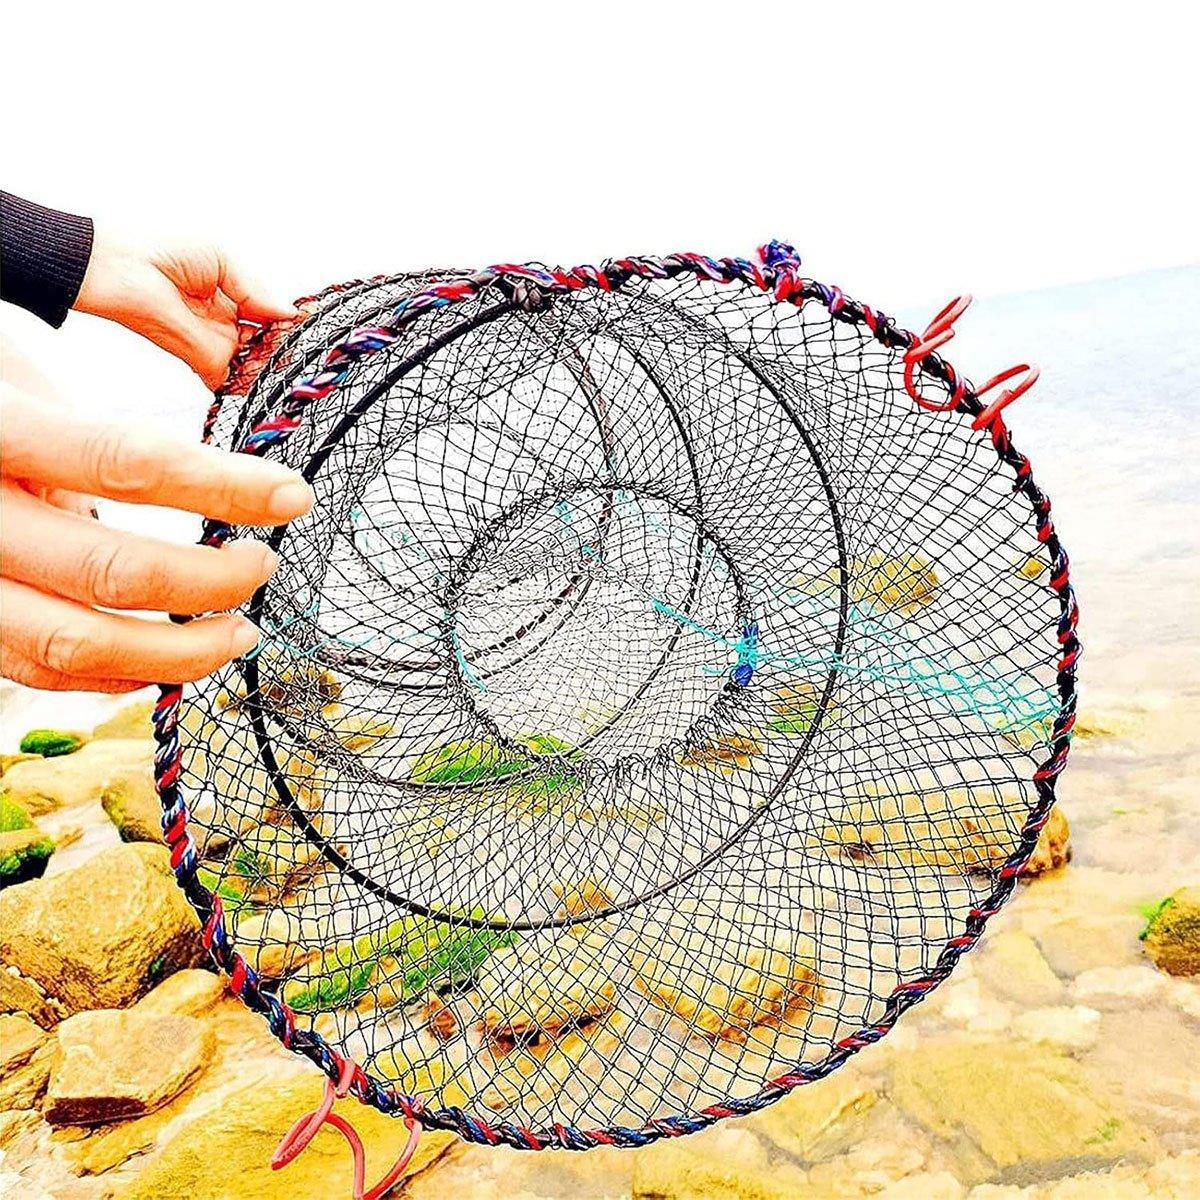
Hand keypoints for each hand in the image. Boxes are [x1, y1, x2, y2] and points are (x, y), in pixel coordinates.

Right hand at [0, 384, 313, 692]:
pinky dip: (118, 675)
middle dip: (212, 578)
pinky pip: (39, 670)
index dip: (225, 484)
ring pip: (77, 644)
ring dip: (179, 651)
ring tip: (240, 630)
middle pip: (111, 569)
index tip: (294, 493)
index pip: (128, 461)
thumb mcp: (14, 354)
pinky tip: (172, 659)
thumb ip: (96, 402)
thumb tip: (208, 447)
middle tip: (265, 562)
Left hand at [74, 232, 298, 387]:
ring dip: (277, 361)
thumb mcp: (220, 259)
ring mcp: (216, 344)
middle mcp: (225, 322)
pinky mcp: (204, 361)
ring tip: (293, 353)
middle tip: (305, 342)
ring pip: (259, 363)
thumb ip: (256, 290)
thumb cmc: (155, 251)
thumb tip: (288, 313)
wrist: (113, 268)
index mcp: (230, 294)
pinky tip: (274, 367)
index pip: (270, 314)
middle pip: (269, 342)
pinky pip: (238, 380)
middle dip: (288, 343)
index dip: (290, 319)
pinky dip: (257, 380)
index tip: (311, 323)